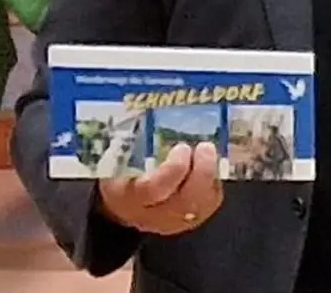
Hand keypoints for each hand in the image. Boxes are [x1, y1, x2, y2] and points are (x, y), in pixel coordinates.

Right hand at [94, 141, 223, 235]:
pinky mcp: (191, 220)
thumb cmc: (120, 175)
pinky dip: (214, 182)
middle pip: (184, 202)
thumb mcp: (115, 161)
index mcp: (127, 196)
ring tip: (208, 151)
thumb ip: (128, 145)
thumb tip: (145, 109)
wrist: (123, 207)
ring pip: (201, 205)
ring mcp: (173, 221)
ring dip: (211, 175)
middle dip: (201, 172)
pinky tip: (211, 164)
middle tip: (205, 147)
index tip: (182, 147)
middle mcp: (152, 215)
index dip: (173, 170)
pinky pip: (210, 203)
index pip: (152, 190)